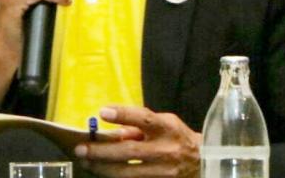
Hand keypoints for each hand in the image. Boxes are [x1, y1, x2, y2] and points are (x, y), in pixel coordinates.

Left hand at [75, 106, 200, 177]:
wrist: (203, 162)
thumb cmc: (178, 137)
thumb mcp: (164, 123)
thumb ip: (140, 126)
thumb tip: (113, 131)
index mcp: (167, 128)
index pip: (144, 119)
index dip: (123, 115)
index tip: (103, 112)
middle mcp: (166, 150)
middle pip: (130, 151)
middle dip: (102, 151)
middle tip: (81, 148)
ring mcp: (163, 171)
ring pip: (128, 172)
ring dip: (103, 168)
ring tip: (86, 162)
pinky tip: (101, 173)